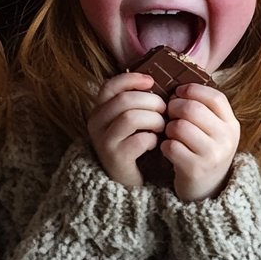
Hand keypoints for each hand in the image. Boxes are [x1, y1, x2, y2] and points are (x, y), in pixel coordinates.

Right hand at [87, 72, 165, 186]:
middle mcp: (96, 123)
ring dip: (153, 119)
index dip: (131, 79)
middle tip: (164, 109)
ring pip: (130, 117)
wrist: (128, 179)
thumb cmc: (135, 142)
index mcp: (100, 109)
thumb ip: (137, 100)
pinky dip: (152, 139)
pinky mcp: (114, 158)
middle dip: (151, 101)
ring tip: (161, 126)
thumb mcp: (132, 118)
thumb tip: (154, 80)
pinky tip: (154, 144)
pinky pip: (138, 140)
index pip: (110, 85)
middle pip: (124, 100)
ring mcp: (103, 141)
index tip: (151, 81)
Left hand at [162, 83, 239, 202]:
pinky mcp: (195, 169)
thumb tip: (179, 83)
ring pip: (180, 126)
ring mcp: (212, 155)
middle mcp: (226, 139)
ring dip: (168, 127)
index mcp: (231, 124)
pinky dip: (164, 145)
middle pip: (193, 109)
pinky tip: (168, 148)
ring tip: (170, 133)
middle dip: (174, 107)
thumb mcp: (214, 130)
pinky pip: (171, 146)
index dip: (193, 90)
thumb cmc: (205, 151)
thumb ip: (204, 109)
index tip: (179, 93)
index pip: (215, 97)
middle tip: (169, 113)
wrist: (207, 191)